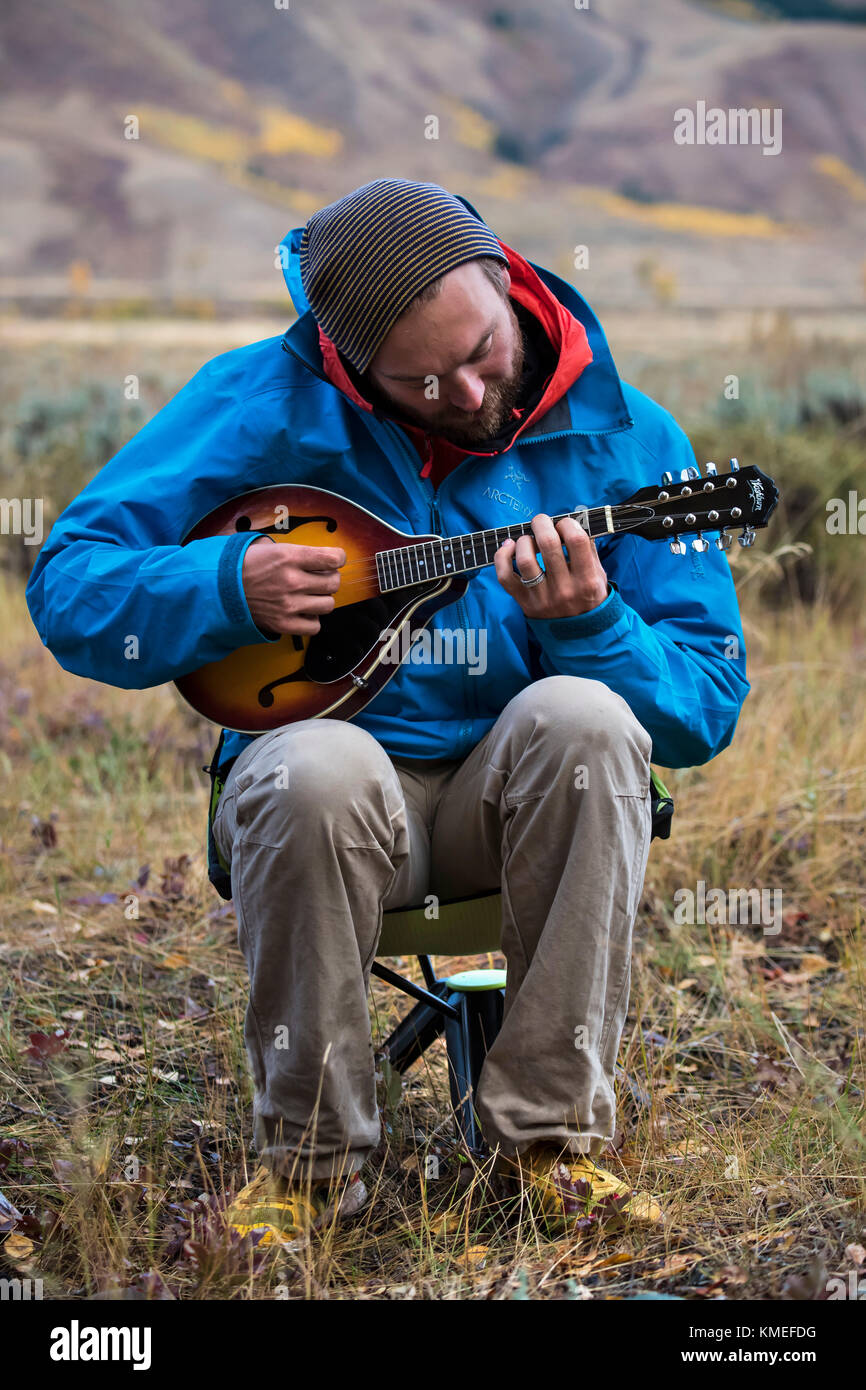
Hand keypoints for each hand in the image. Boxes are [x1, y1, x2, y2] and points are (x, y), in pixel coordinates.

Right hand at [241, 536, 345, 634]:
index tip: (334, 560)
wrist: (220, 587)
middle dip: (330, 578)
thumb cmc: (246, 565)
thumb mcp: (272, 547)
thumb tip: (324, 558)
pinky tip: (303, 611)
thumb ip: (300, 552)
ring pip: (328, 605)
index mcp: (289, 557)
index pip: (333, 559)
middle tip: (319, 577)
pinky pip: (315, 626)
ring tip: (309, 595)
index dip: (338, 558)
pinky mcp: (283, 624)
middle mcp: (292, 581)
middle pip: (334, 582)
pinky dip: (312, 619)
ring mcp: (288, 605)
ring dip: (322, 599)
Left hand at [494, 513, 608, 618]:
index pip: (576, 539)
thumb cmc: (588, 596)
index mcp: (586, 580)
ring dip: (524, 540)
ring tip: (528, 540)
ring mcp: (542, 597)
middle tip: (542, 522)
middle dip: (542, 523)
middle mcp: (564, 589)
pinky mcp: (524, 601)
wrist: (579, 634)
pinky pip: (504, 576)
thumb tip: (575, 518)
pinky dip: (502, 557)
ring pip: (524, 559)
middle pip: (547, 543)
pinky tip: (509, 547)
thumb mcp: (599, 574)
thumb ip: (588, 548)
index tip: (564, 524)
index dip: (567, 523)